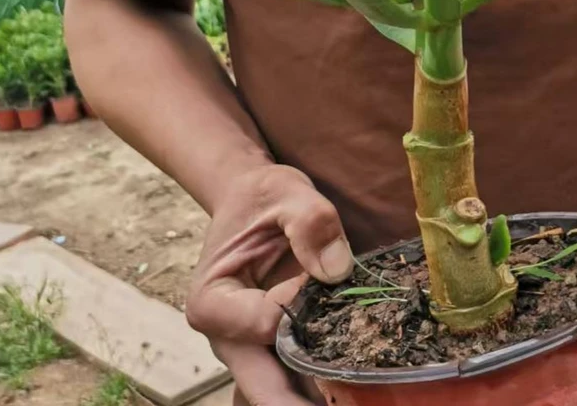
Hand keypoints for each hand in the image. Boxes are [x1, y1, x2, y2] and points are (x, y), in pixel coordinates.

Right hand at [185, 164, 353, 405]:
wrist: (253, 204)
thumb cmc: (262, 198)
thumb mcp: (286, 192)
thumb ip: (311, 221)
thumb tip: (338, 270)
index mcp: (213, 301)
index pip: (265, 324)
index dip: (302, 305)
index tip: (325, 278)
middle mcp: (227, 339)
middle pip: (266, 388)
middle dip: (302, 403)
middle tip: (347, 402)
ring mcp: (252, 353)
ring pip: (282, 395)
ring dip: (318, 398)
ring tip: (363, 396)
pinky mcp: (277, 354)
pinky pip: (298, 386)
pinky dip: (323, 391)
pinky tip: (358, 389)